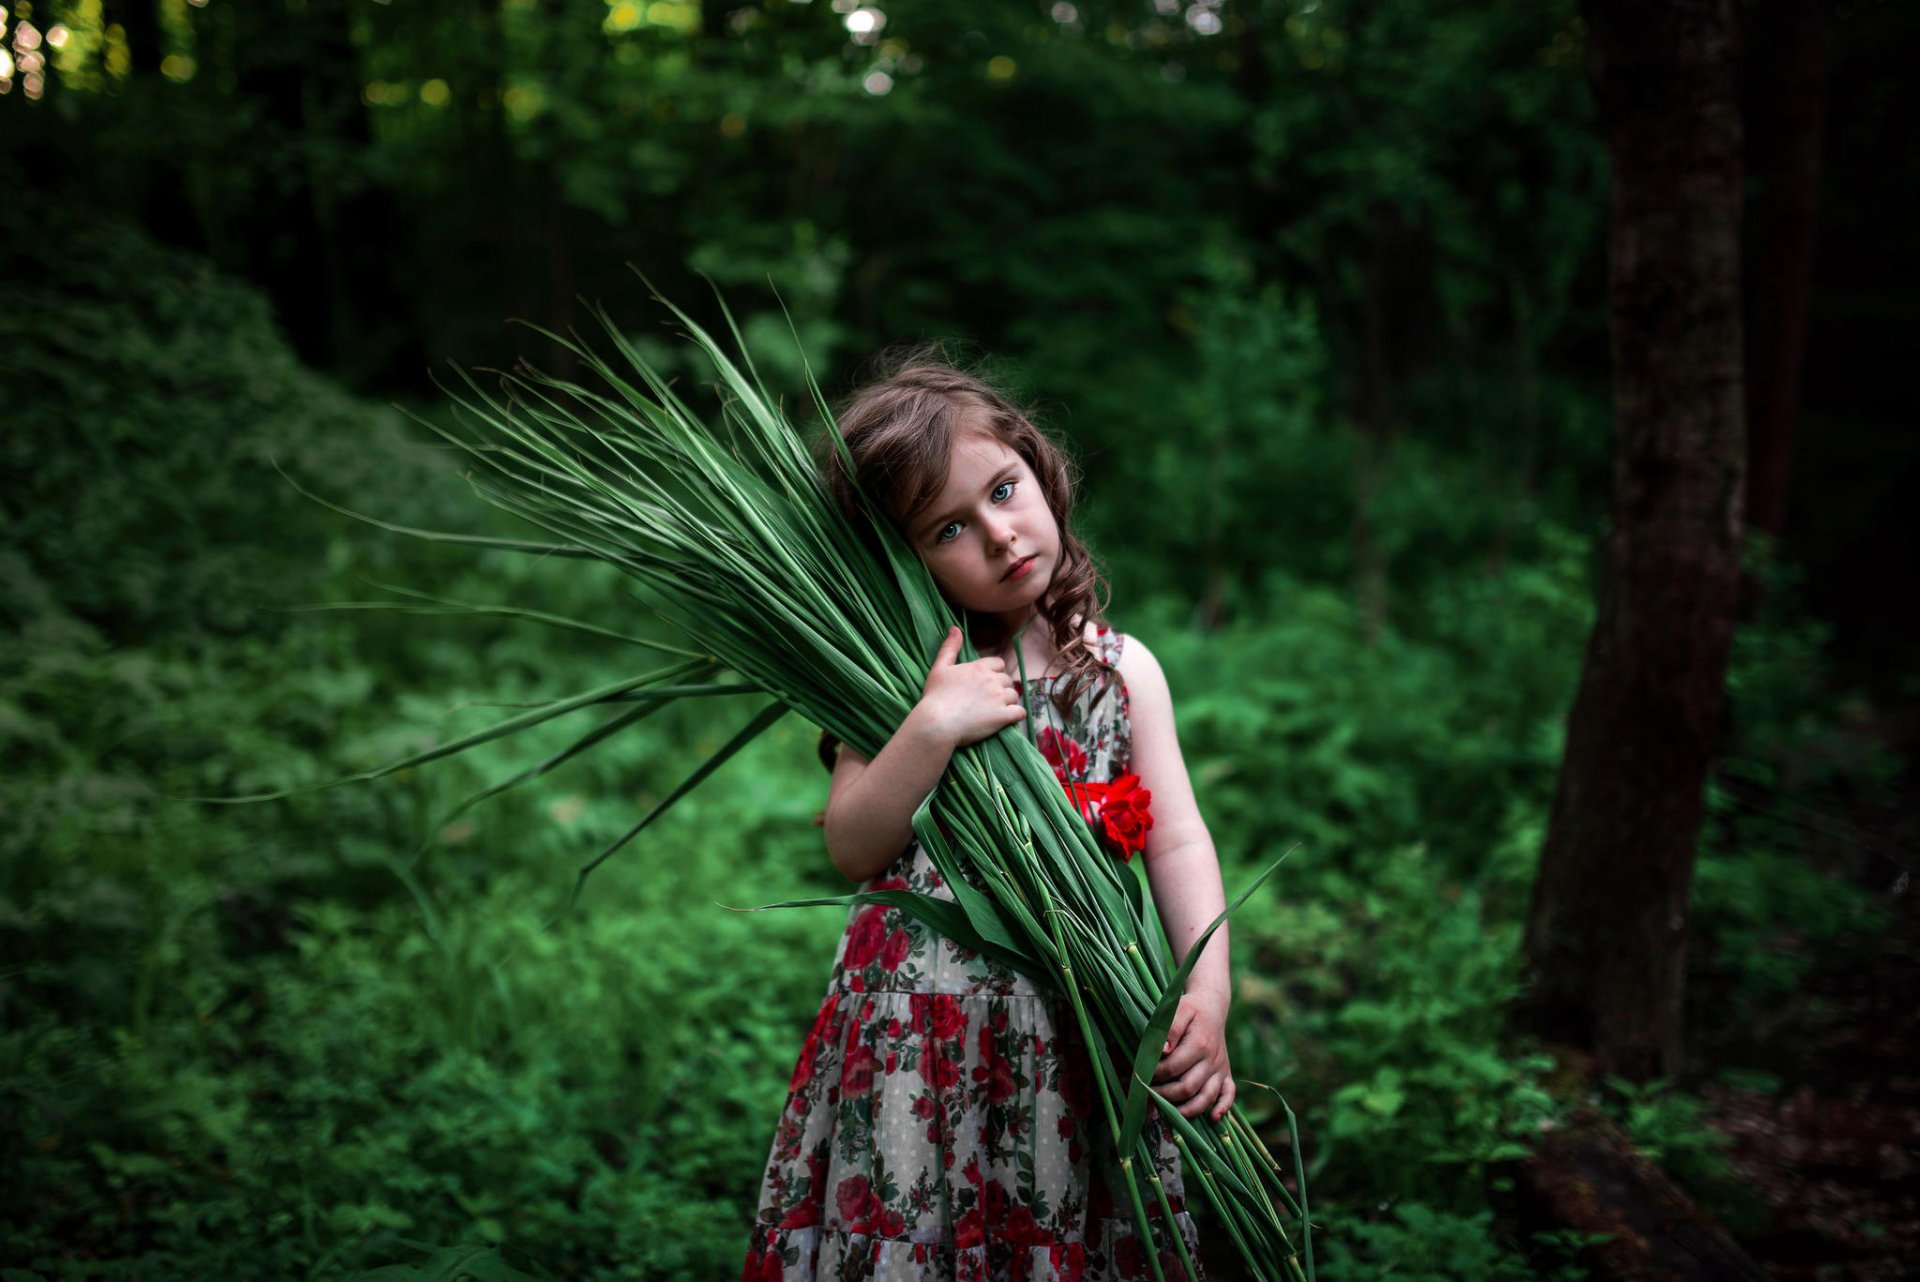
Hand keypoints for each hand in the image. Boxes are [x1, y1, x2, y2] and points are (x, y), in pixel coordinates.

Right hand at [915, 626, 1026, 747]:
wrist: (937, 723)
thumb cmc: (935, 696)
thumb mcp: (939, 668)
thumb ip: (950, 647)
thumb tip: (955, 628)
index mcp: (980, 667)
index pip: (999, 664)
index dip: (995, 672)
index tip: (986, 682)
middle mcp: (993, 680)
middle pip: (1008, 680)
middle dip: (1001, 687)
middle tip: (989, 698)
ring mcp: (999, 698)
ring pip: (1014, 695)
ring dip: (1008, 701)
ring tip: (996, 710)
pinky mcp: (1003, 716)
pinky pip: (1020, 712)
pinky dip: (1016, 715)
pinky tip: (1008, 718)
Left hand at [1151, 991, 1235, 1121]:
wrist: (1212, 1007)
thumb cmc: (1190, 1008)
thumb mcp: (1179, 1009)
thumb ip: (1170, 1028)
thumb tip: (1163, 1051)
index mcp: (1199, 1044)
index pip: (1173, 1068)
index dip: (1155, 1074)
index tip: (1142, 1072)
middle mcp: (1212, 1060)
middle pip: (1187, 1088)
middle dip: (1164, 1095)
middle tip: (1148, 1093)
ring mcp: (1220, 1069)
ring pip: (1206, 1098)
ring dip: (1186, 1109)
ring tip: (1166, 1111)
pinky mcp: (1226, 1074)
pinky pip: (1229, 1095)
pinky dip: (1223, 1108)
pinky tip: (1213, 1119)